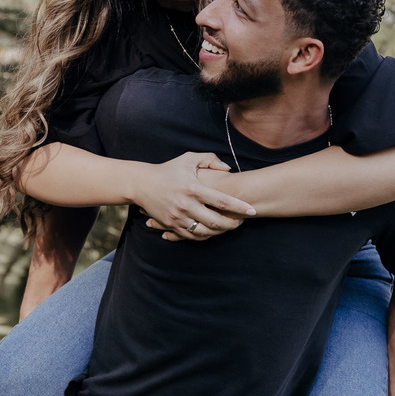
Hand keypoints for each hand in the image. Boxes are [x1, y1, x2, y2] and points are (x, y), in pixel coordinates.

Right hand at [134, 152, 254, 240]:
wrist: (142, 184)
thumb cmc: (168, 169)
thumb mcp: (188, 159)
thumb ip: (210, 159)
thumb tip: (228, 169)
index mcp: (193, 188)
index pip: (222, 200)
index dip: (240, 207)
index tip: (252, 210)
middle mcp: (186, 205)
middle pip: (216, 221)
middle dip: (233, 224)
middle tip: (242, 222)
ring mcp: (178, 217)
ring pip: (205, 232)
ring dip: (220, 232)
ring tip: (229, 227)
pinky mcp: (171, 225)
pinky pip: (191, 236)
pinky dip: (204, 235)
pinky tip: (212, 231)